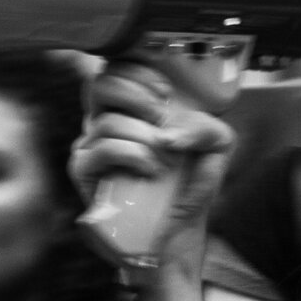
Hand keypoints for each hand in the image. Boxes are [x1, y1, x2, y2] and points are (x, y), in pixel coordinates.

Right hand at [70, 60, 236, 254]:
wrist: (177, 233)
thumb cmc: (191, 187)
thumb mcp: (216, 148)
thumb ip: (205, 125)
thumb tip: (167, 131)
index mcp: (135, 108)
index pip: (118, 67)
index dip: (138, 70)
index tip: (165, 92)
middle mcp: (108, 120)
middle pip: (100, 83)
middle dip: (137, 96)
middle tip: (160, 118)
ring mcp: (91, 145)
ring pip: (107, 122)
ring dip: (145, 140)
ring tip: (165, 162)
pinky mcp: (84, 171)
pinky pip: (100, 149)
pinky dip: (132, 156)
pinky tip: (150, 171)